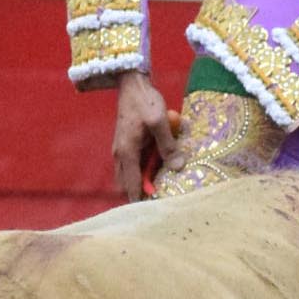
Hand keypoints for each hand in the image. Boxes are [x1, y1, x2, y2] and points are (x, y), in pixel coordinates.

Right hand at [112, 71, 175, 201]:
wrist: (132, 83)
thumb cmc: (145, 101)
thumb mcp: (160, 122)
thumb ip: (168, 145)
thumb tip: (178, 167)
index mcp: (126, 152)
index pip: (131, 186)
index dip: (140, 202)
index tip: (152, 215)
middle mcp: (120, 154)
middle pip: (127, 184)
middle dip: (141, 194)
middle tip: (159, 201)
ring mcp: (121, 149)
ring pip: (130, 175)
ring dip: (142, 181)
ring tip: (160, 186)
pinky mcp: (126, 143)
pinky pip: (134, 164)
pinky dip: (144, 169)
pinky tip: (158, 165)